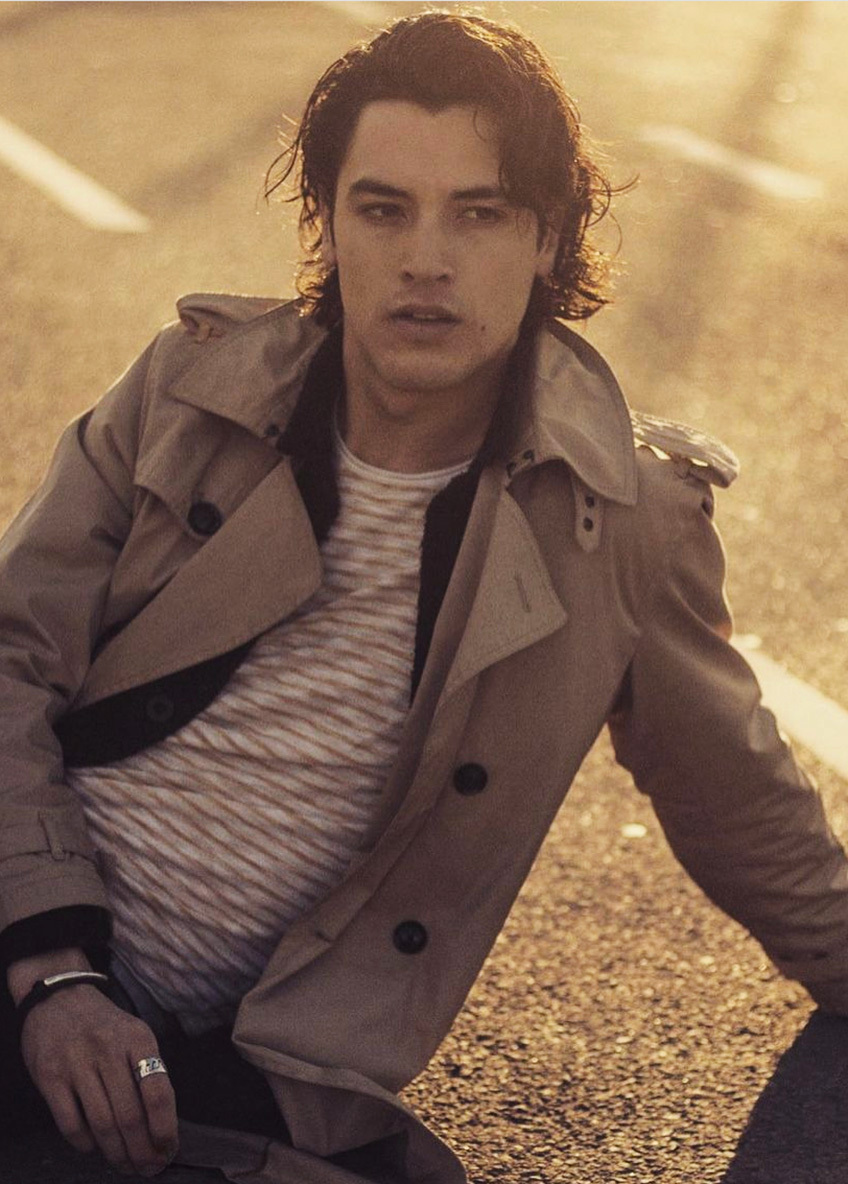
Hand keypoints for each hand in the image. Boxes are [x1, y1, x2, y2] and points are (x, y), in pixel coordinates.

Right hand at [19, 984, 178, 1175]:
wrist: (59, 999)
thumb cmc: (104, 1026)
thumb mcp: (135, 1034)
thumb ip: (148, 1071)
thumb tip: (163, 1124)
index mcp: (138, 1039)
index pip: (158, 1093)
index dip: (165, 1129)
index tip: (168, 1151)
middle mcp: (108, 1050)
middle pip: (131, 1115)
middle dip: (142, 1150)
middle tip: (148, 1168)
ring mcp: (77, 1063)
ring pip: (102, 1124)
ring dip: (117, 1153)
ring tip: (125, 1165)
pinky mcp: (50, 1077)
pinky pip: (71, 1123)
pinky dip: (85, 1143)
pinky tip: (94, 1147)